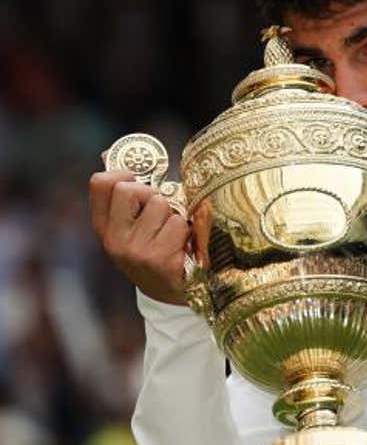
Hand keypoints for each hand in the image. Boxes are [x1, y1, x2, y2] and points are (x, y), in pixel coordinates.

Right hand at [89, 170, 189, 305]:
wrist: (169, 293)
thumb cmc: (154, 248)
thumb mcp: (131, 224)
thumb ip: (124, 193)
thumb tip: (109, 152)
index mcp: (104, 227)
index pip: (100, 183)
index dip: (123, 173)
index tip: (138, 181)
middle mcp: (114, 240)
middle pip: (131, 189)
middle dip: (152, 194)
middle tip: (160, 212)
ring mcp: (136, 252)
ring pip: (161, 204)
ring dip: (174, 214)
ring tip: (173, 233)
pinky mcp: (160, 261)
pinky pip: (179, 224)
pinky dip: (187, 231)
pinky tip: (183, 246)